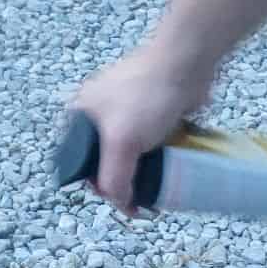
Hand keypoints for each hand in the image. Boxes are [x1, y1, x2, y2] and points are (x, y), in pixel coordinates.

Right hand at [72, 46, 211, 213]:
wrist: (186, 63)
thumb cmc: (148, 95)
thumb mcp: (121, 142)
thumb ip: (114, 178)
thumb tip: (121, 204)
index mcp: (80, 117)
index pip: (80, 165)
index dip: (98, 186)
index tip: (121, 198)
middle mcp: (99, 116)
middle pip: (106, 164)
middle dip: (124, 183)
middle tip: (142, 199)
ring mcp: (126, 115)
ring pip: (130, 158)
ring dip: (143, 176)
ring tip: (158, 190)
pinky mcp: (151, 117)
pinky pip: (150, 149)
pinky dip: (158, 163)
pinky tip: (168, 172)